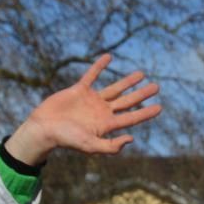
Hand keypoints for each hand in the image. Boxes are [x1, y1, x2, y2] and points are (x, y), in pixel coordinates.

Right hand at [6, 53, 160, 165]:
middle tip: (156, 86)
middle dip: (141, 94)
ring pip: (114, 89)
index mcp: (106, 125)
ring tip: (141, 74)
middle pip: (127, 102)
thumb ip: (110, 146)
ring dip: (127, 81)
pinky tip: (109, 57)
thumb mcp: (90, 146)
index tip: (160, 107)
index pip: (131, 118)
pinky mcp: (79, 90)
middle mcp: (102, 112)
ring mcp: (91, 101)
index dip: (145, 113)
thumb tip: (131, 138)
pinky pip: (92, 75)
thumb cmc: (66, 140)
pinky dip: (100, 66)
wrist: (44, 128)